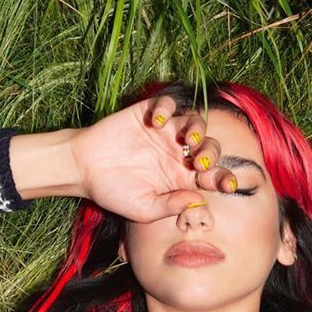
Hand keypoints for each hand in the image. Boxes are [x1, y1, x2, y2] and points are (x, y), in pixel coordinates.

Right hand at [68, 92, 238, 222]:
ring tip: (187, 139)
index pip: (213, 175)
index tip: (229, 186)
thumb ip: (171, 205)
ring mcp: (166, 132)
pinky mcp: (149, 113)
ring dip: (197, 129)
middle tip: (200, 162)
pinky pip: (167, 104)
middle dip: (210, 153)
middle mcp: (179, 153)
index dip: (224, 179)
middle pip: (209, 146)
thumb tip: (198, 201)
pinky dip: (167, 109)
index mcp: (183, 177)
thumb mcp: (144, 208)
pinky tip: (156, 121)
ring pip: (195, 122)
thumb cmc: (114, 193)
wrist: (83, 169)